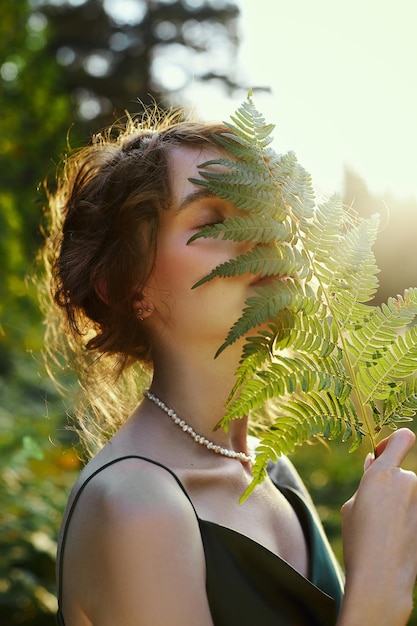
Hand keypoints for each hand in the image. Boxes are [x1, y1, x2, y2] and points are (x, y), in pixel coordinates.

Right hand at [340, 429, 416, 625]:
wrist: (381, 578)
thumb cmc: (359, 541)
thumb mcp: (352, 506)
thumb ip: (367, 480)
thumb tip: (375, 463)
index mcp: (383, 473)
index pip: (403, 438)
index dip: (393, 442)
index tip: (382, 454)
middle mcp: (408, 482)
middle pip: (402, 473)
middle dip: (390, 485)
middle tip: (375, 509)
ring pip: (410, 494)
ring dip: (400, 504)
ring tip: (385, 530)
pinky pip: (414, 510)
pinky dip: (406, 519)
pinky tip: (396, 540)